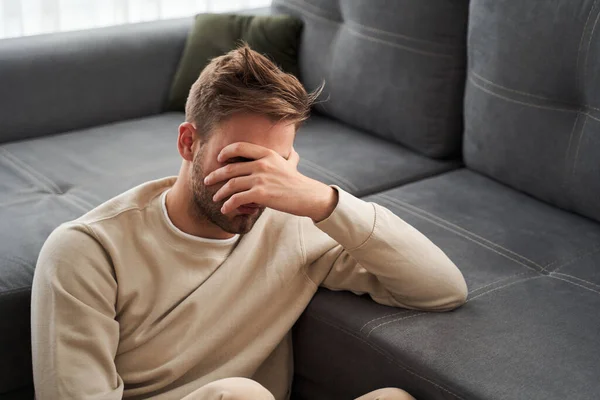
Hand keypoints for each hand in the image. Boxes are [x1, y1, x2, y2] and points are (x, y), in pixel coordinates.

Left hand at [203, 142, 338, 221]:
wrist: (308, 196)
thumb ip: (286, 156)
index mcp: (267, 153)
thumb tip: (291, 151)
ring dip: (220, 192)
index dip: (226, 152)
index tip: (219, 159)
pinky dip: (228, 204)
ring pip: (232, 184)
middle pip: (231, 168)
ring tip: (215, 198)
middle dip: (215, 175)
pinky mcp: (261, 194)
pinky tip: (225, 209)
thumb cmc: (298, 182)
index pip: (240, 147)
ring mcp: (261, 178)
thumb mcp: (291, 162)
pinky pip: (237, 199)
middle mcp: (262, 163)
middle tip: (207, 181)